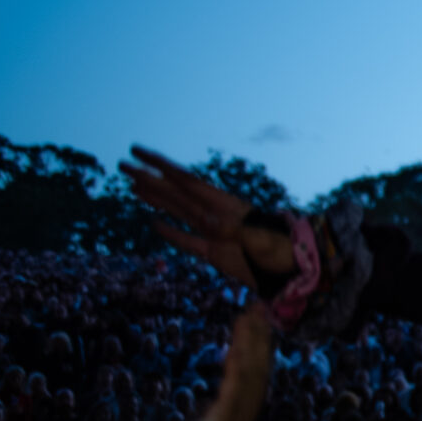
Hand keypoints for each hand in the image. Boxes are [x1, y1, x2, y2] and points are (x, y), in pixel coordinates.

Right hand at [120, 148, 296, 287]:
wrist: (300, 269)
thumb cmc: (284, 252)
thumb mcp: (260, 240)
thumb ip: (235, 231)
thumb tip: (208, 222)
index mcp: (224, 207)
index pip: (185, 181)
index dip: (160, 165)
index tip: (137, 151)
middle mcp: (215, 216)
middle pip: (175, 193)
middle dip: (149, 179)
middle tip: (121, 165)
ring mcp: (215, 235)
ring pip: (178, 212)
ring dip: (155, 200)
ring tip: (133, 186)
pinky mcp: (217, 255)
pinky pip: (188, 242)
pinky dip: (171, 234)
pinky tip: (155, 225)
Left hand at [132, 309, 272, 420]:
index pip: (245, 390)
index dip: (251, 359)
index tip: (251, 332)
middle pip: (253, 378)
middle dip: (256, 343)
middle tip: (259, 310)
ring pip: (249, 378)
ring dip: (252, 343)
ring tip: (254, 313)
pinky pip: (236, 388)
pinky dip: (242, 361)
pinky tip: (242, 339)